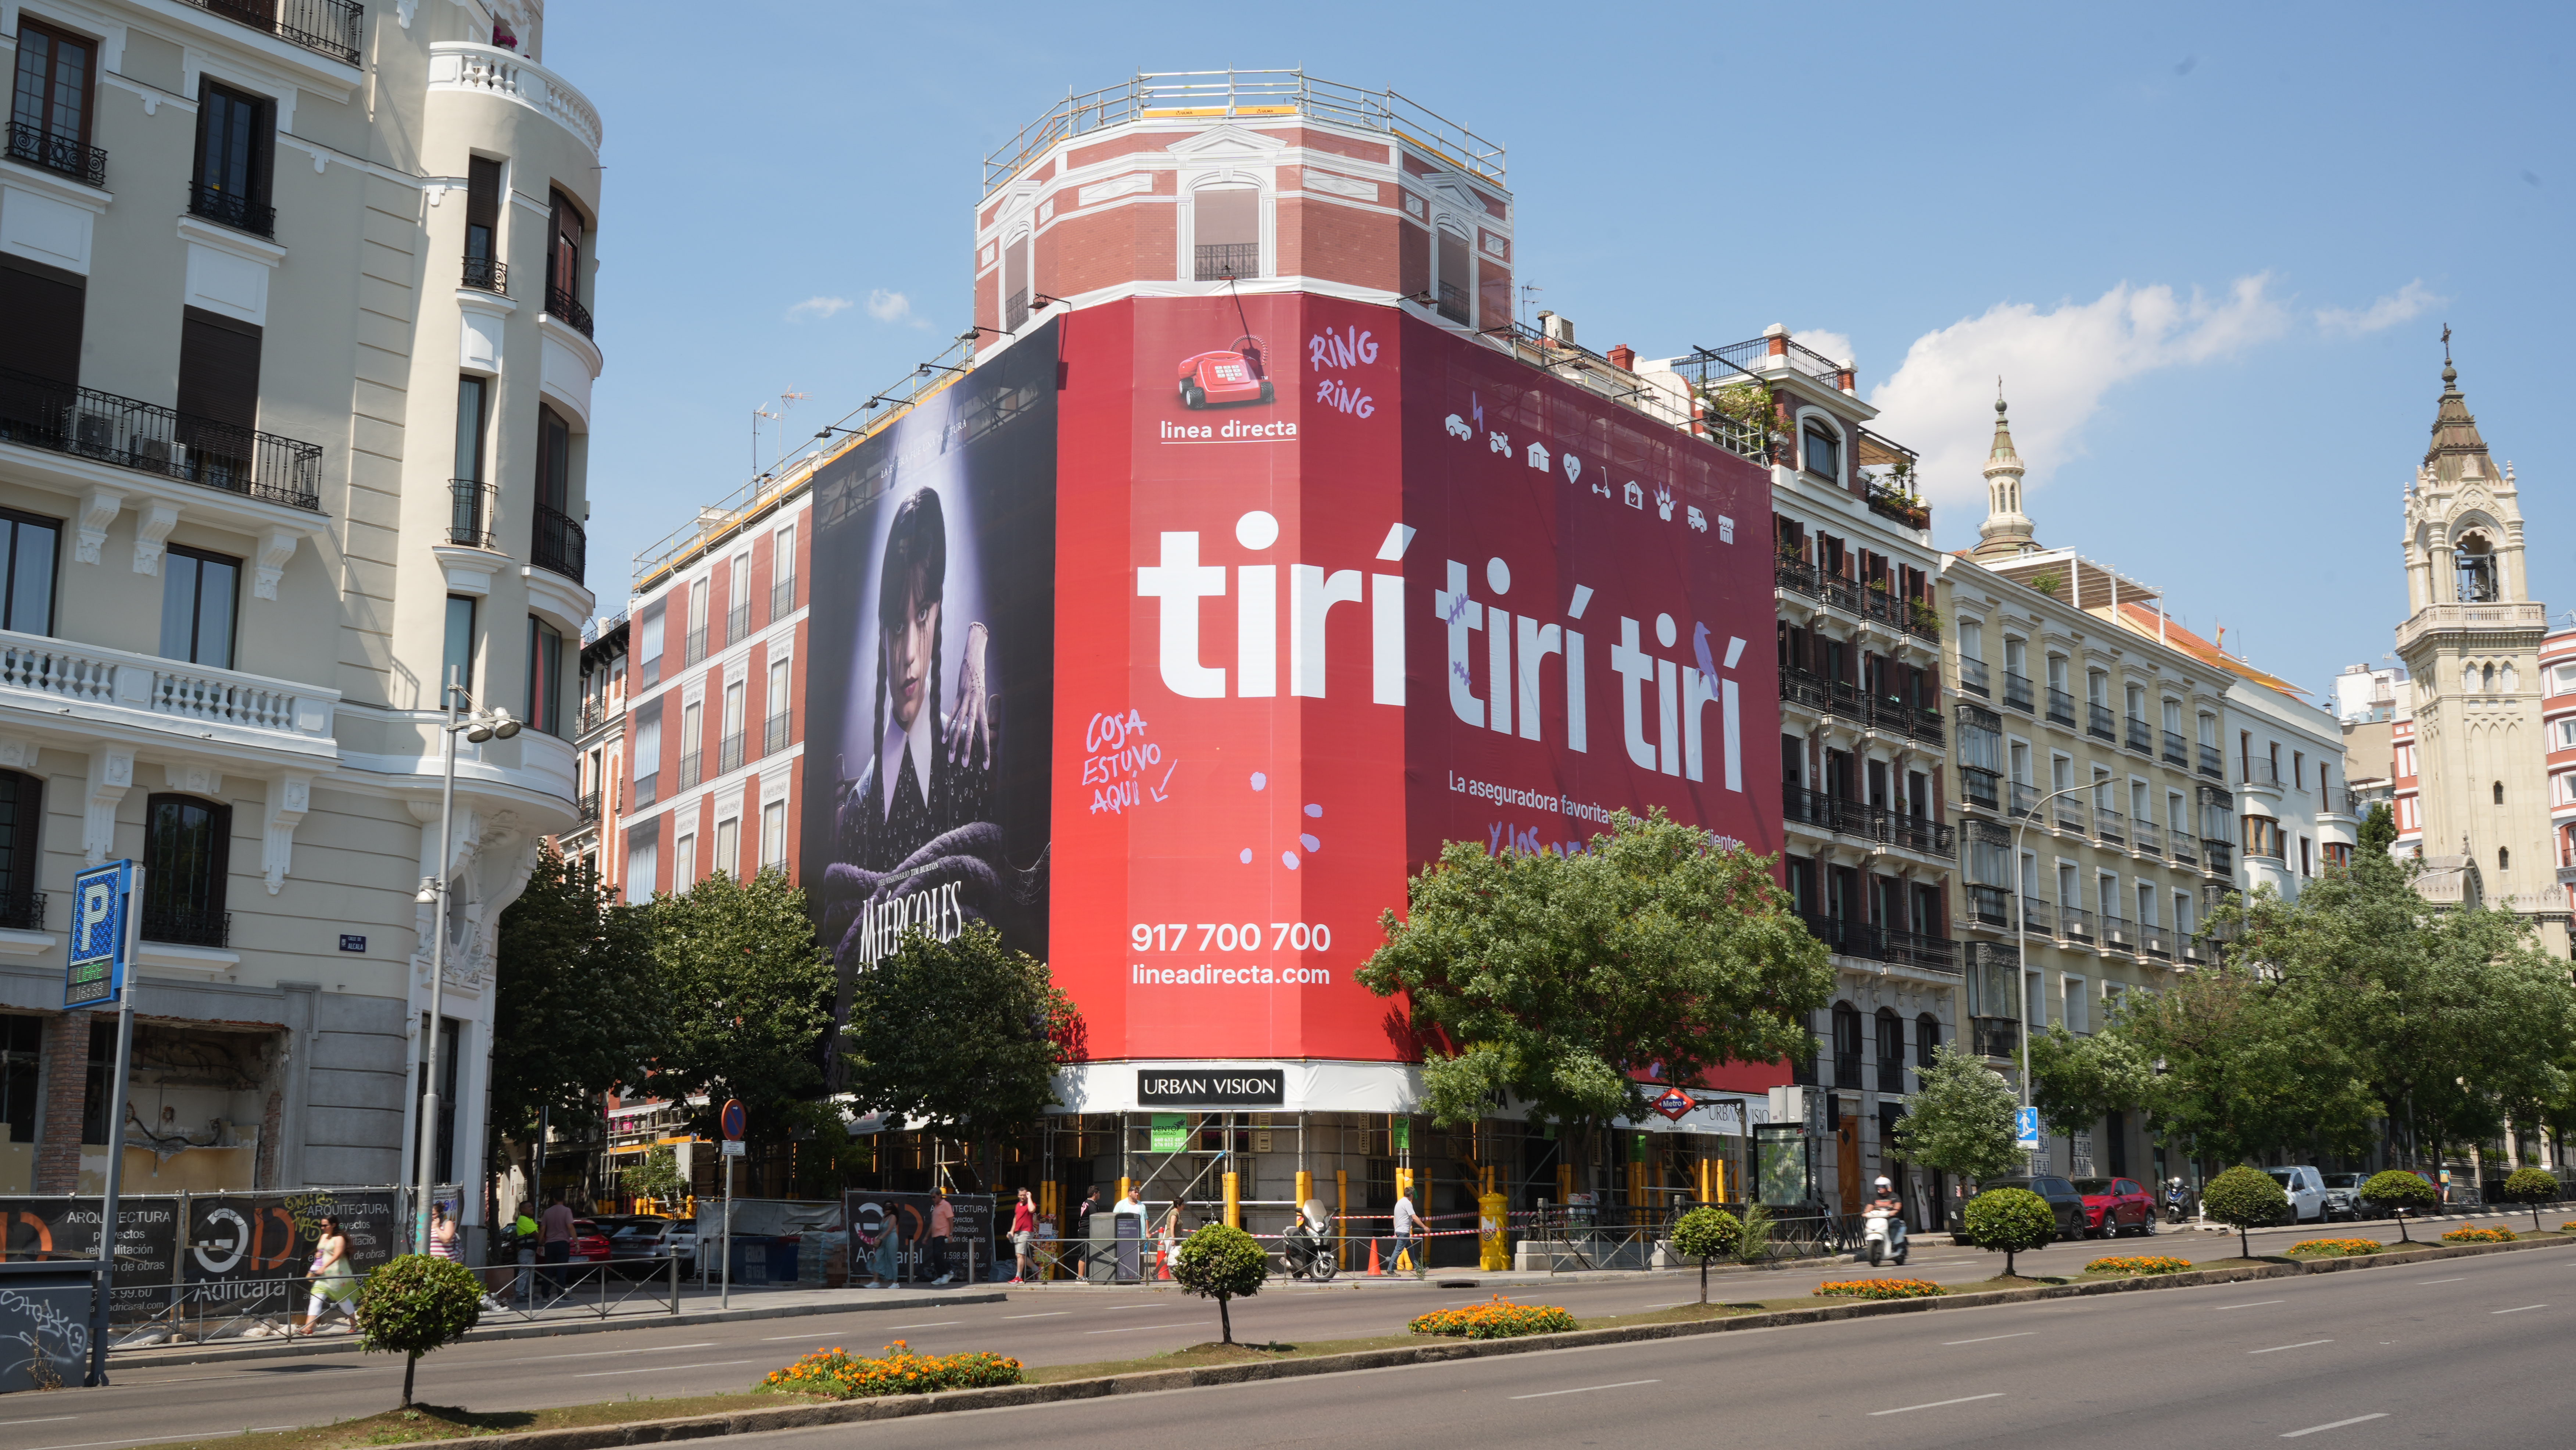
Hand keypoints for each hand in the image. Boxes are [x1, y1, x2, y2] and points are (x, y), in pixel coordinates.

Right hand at [944, 621, 991, 769]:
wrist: (974, 661)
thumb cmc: (978, 680)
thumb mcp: (980, 696)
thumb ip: (976, 710)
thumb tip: (972, 724)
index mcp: (983, 708)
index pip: (986, 733)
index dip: (986, 749)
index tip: (986, 764)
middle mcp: (976, 707)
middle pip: (973, 733)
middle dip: (969, 750)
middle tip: (965, 765)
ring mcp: (966, 702)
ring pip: (959, 726)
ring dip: (954, 742)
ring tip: (951, 756)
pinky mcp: (957, 698)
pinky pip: (951, 715)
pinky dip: (946, 728)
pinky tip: (942, 739)